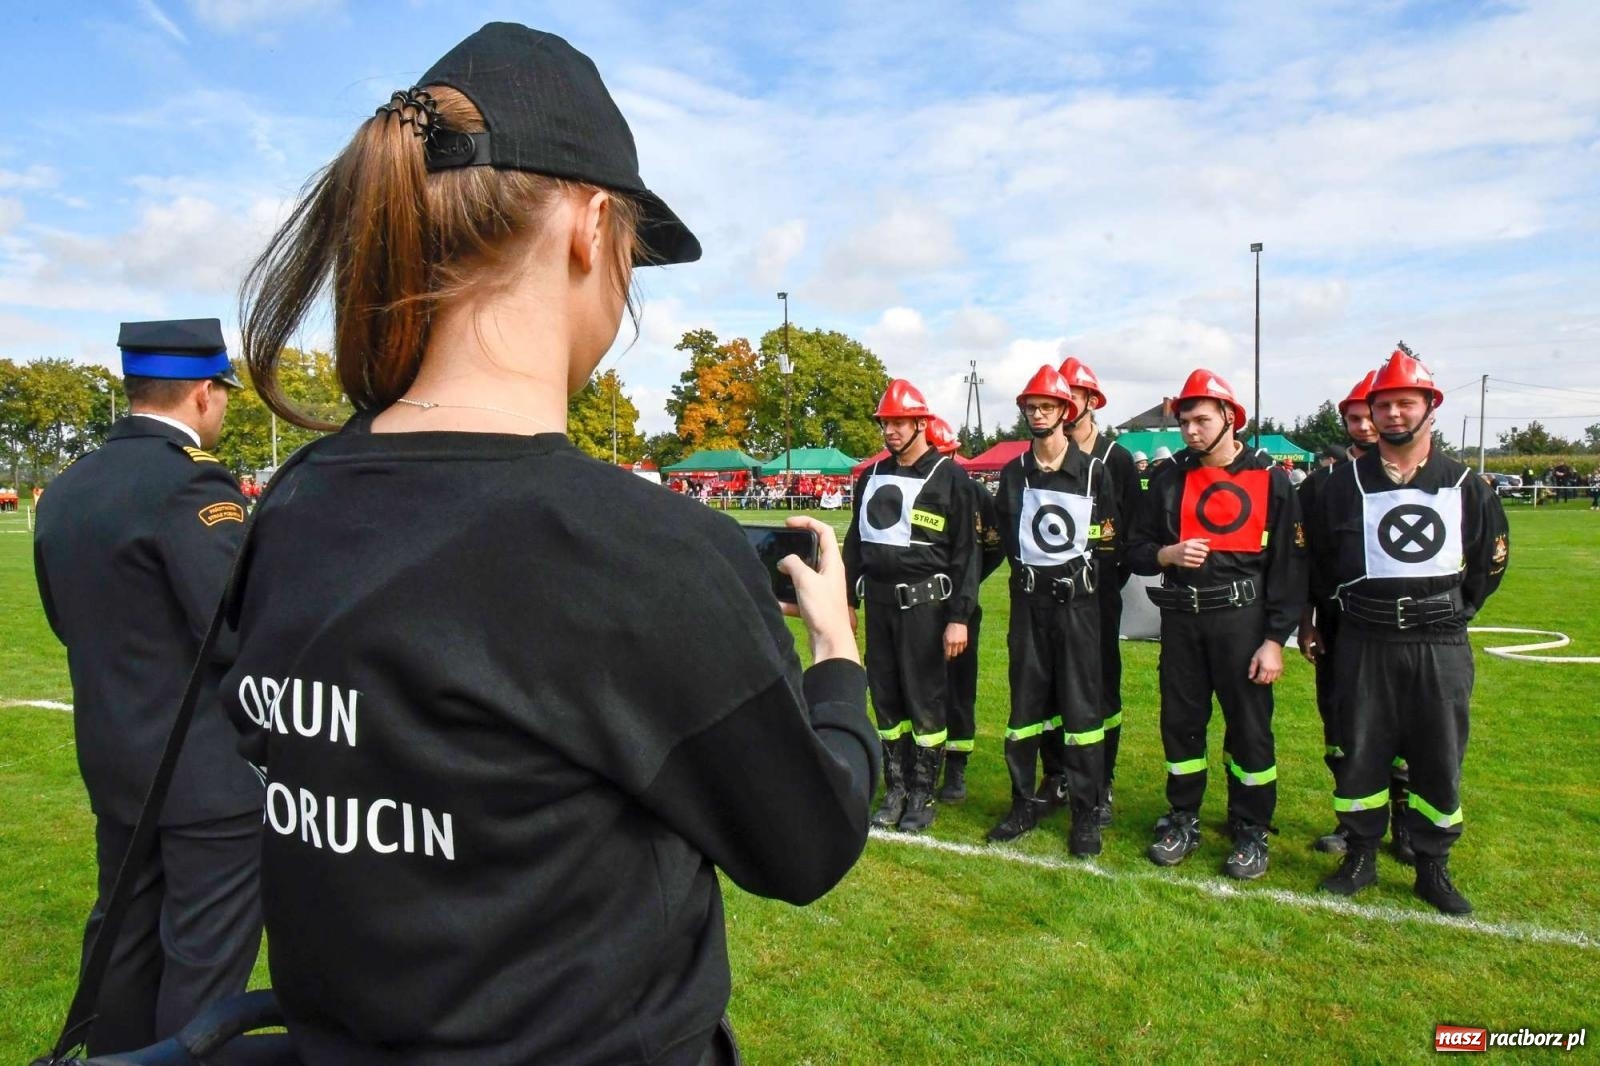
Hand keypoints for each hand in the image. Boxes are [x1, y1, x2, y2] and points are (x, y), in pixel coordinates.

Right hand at [779, 516, 858, 664]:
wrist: (830, 642)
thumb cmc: (823, 608)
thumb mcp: (805, 580)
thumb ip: (793, 564)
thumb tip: (784, 561)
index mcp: (833, 562)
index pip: (824, 532)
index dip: (808, 522)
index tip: (789, 523)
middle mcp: (830, 573)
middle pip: (813, 553)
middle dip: (795, 550)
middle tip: (779, 548)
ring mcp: (823, 589)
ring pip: (803, 575)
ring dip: (789, 576)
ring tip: (775, 575)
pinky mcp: (816, 605)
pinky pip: (799, 596)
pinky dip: (788, 599)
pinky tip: (778, 604)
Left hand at [943, 622, 968, 659]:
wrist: (957, 622)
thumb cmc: (949, 629)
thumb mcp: (944, 636)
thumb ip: (944, 644)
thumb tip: (945, 651)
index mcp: (949, 642)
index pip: (948, 653)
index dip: (947, 657)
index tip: (947, 659)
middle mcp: (955, 643)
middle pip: (954, 654)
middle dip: (953, 654)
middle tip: (952, 654)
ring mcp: (961, 642)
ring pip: (960, 651)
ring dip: (957, 651)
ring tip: (956, 648)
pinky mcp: (965, 640)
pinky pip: (964, 647)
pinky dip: (962, 647)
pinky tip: (960, 645)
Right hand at [1159, 538, 1210, 568]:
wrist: (1170, 553)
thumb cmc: (1182, 546)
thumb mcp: (1189, 541)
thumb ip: (1199, 540)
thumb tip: (1209, 540)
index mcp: (1188, 544)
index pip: (1202, 547)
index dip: (1206, 549)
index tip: (1207, 550)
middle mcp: (1187, 551)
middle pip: (1202, 554)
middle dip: (1204, 554)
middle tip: (1203, 554)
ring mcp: (1185, 558)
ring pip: (1200, 560)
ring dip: (1202, 559)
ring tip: (1200, 558)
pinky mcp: (1184, 564)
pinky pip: (1196, 565)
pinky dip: (1198, 564)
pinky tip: (1196, 562)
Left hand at [1248, 640, 1283, 684]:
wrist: (1273, 645)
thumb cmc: (1263, 651)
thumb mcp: (1255, 659)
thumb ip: (1252, 669)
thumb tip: (1250, 677)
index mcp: (1265, 668)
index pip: (1260, 679)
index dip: (1256, 681)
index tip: (1253, 679)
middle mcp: (1272, 670)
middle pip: (1266, 681)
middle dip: (1261, 681)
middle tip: (1257, 678)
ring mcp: (1278, 670)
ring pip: (1272, 680)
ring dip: (1267, 680)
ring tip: (1263, 676)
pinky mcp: (1281, 668)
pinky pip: (1277, 677)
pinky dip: (1273, 677)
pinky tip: (1269, 674)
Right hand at [1298, 618, 1322, 663]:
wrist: (1304, 622)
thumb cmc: (1311, 628)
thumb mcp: (1317, 637)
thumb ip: (1320, 645)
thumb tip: (1323, 653)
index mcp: (1305, 644)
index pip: (1307, 655)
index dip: (1311, 659)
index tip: (1315, 663)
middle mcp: (1300, 644)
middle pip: (1305, 654)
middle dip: (1310, 657)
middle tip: (1315, 660)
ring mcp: (1299, 642)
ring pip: (1304, 650)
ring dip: (1309, 652)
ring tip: (1315, 653)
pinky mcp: (1299, 640)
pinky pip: (1303, 647)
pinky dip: (1308, 649)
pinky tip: (1312, 646)